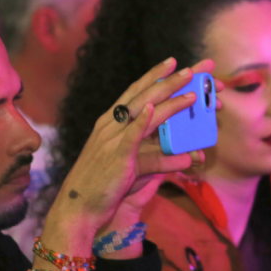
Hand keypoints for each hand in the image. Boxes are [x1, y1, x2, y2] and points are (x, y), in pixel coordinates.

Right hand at [107, 61, 219, 227]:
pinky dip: (142, 121)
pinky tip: (154, 108)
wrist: (78, 208)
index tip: (172, 62)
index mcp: (110, 123)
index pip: (135, 93)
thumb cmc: (103, 187)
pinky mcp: (116, 157)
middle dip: (169, 80)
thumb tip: (189, 157)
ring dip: (168, 97)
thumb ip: (160, 159)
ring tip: (190, 87)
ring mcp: (112, 140)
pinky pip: (131, 137)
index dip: (154, 76)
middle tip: (191, 68)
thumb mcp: (134, 168)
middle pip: (143, 96)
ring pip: (142, 111)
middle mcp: (110, 125)